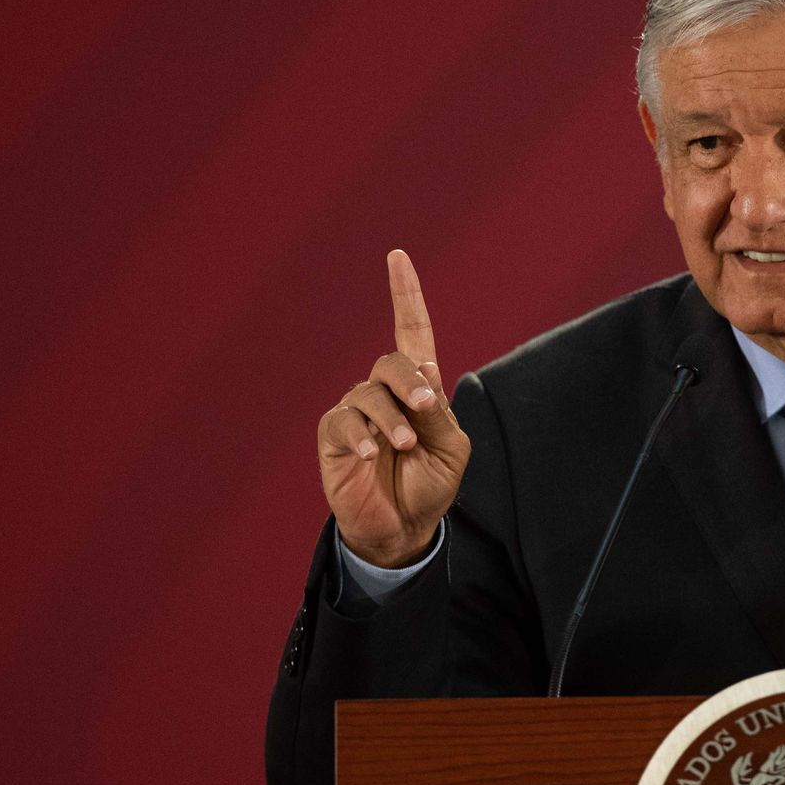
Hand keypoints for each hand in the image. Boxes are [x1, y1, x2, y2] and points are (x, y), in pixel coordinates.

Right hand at [317, 250, 471, 566]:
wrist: (403, 528)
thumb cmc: (429, 485)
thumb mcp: (450, 449)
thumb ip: (438, 412)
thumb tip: (425, 367)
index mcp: (419, 388)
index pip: (411, 331)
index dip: (405, 294)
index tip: (397, 256)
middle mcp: (385, 392)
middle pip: (392, 361)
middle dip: (410, 381)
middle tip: (425, 410)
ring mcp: (357, 412)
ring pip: (369, 393)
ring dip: (392, 419)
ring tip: (404, 448)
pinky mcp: (334, 436)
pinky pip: (343, 421)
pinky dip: (360, 435)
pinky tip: (369, 455)